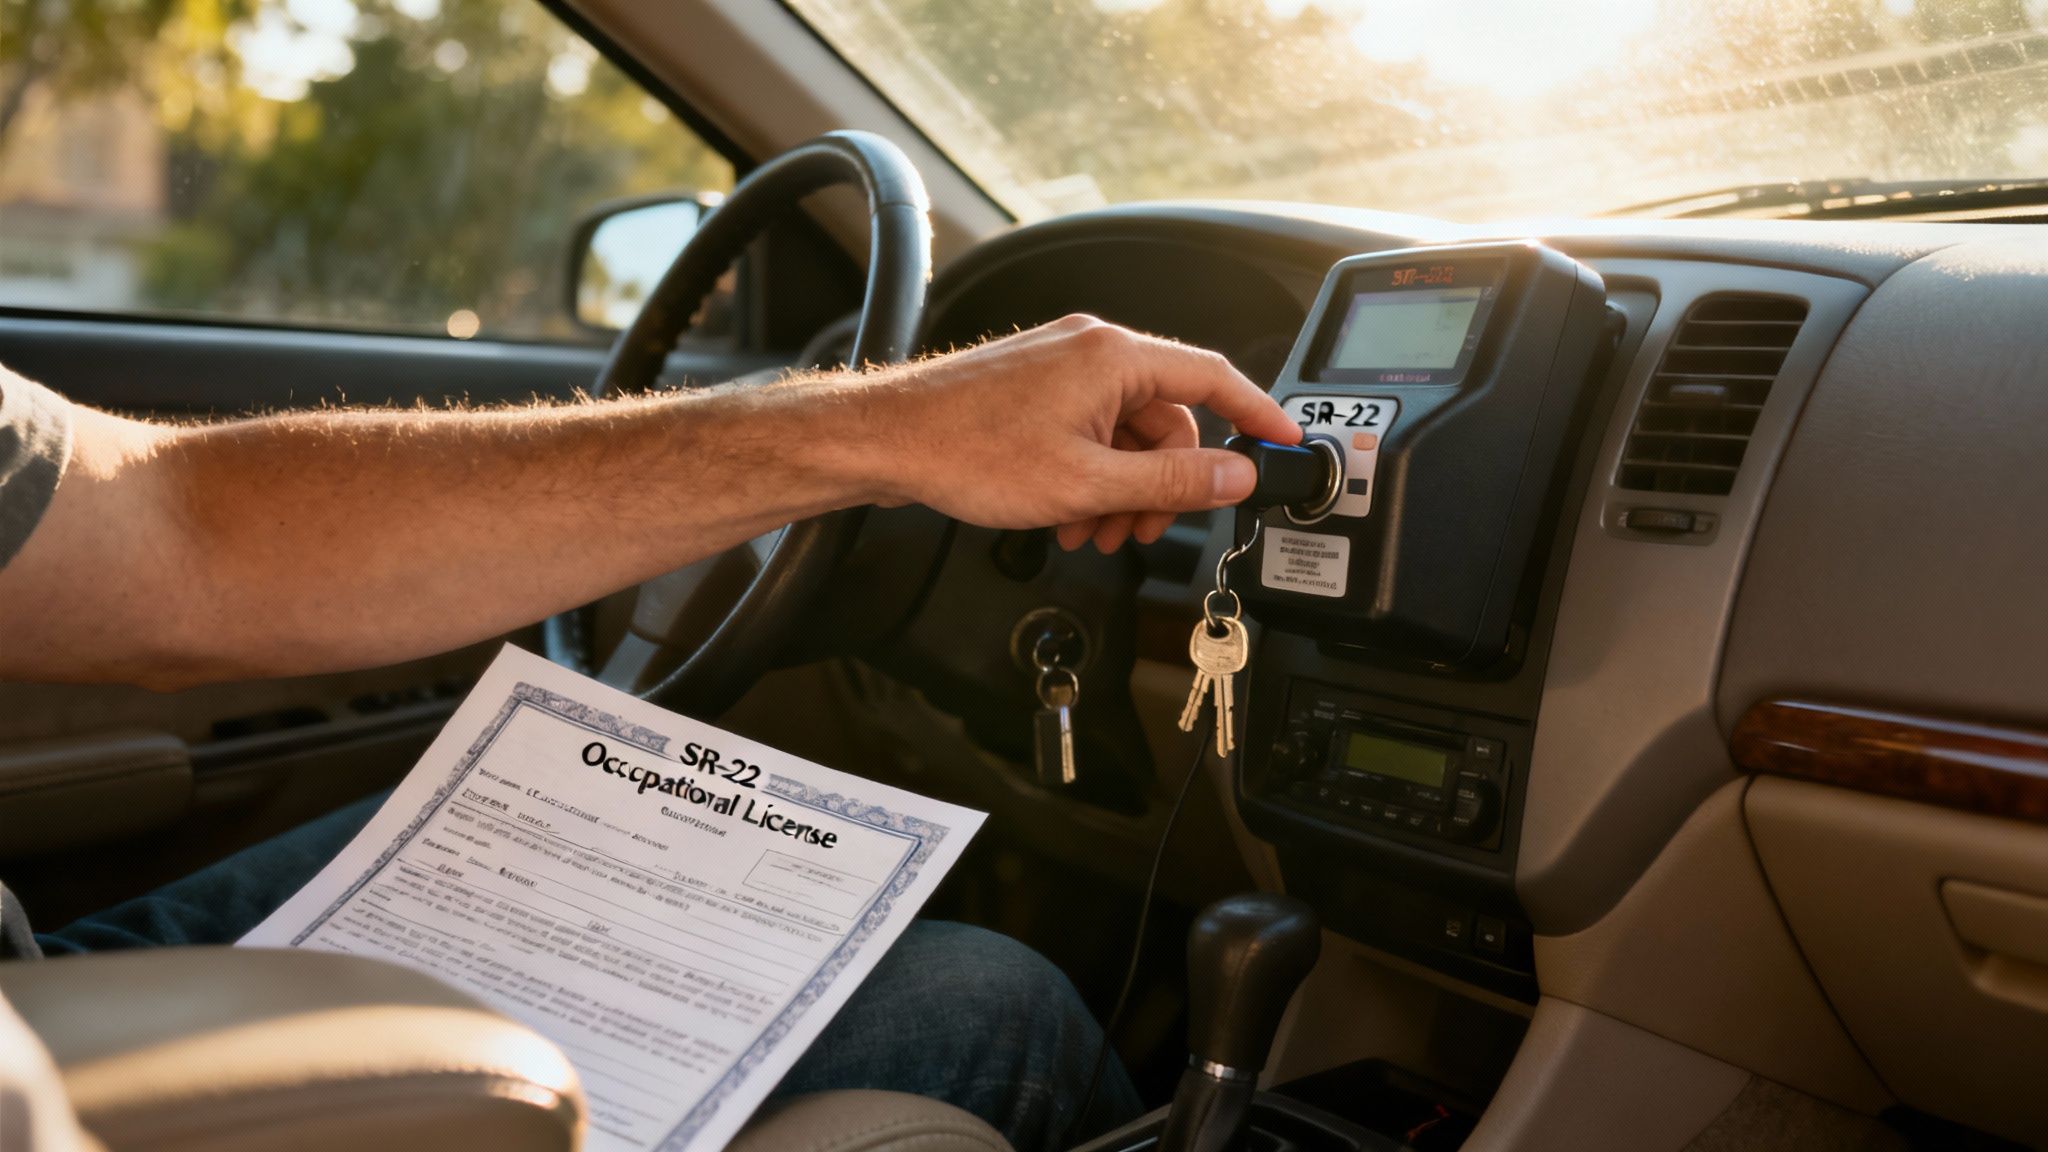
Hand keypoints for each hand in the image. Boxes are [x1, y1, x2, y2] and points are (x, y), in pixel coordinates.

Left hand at [859, 315, 1301, 550]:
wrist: (885, 440)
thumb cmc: (966, 451)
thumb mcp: (1087, 482)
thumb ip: (1171, 480)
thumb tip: (1234, 475)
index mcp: (1114, 356)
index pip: (1213, 378)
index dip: (1257, 414)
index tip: (1283, 444)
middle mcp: (1090, 348)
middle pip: (1165, 418)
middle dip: (1162, 482)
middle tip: (1144, 530)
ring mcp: (1059, 365)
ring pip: (1122, 432)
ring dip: (1120, 489)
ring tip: (1092, 532)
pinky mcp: (1033, 387)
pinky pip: (1086, 431)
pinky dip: (1088, 475)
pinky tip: (1066, 515)